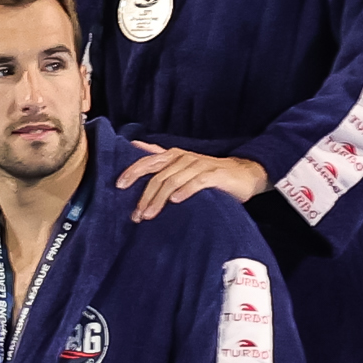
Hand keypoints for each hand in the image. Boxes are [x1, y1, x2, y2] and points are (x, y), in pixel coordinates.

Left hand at [118, 143, 269, 218]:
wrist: (244, 173)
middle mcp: (184, 158)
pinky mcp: (214, 176)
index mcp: (174, 156)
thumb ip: (160, 158)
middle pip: (158, 176)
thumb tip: (136, 146)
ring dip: (159, 199)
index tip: (118, 186)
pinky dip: (185, 191)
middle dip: (144, 196)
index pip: (148, 162)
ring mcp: (199, 166)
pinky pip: (196, 182)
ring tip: (149, 215)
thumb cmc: (208, 173)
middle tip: (136, 215)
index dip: (132, 172)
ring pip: (173, 181)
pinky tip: (176, 201)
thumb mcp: (182, 165)